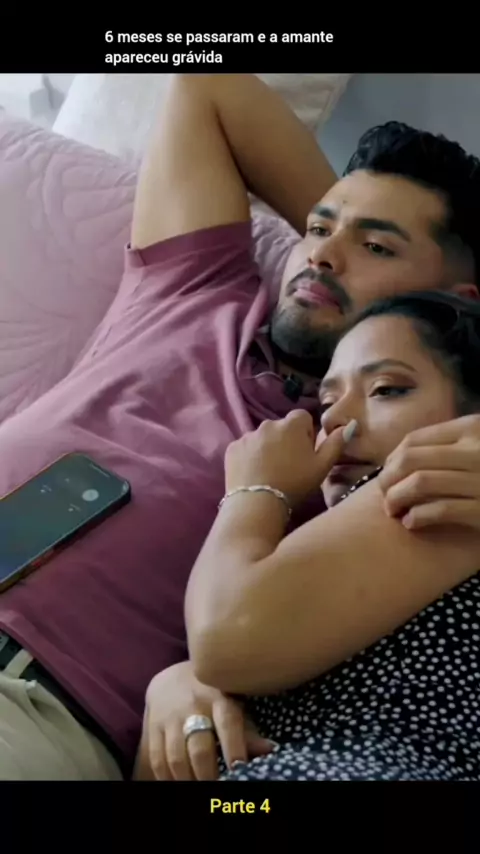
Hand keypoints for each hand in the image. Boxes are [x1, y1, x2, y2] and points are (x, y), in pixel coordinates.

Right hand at [133, 661, 273, 780]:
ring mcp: (170, 717)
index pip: (228, 723)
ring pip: (176, 757)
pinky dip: (166, 777)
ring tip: (197, 789)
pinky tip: (177, 783)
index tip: (238, 768)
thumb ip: (247, 729)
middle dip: (208, 774)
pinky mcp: (152, 726)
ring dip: (187, 780)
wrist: (172, 676)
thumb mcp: (232, 702)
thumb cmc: (212, 694)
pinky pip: (157, 758)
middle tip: (216, 789)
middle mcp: (193, 705)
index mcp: (219, 697)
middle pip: (199, 747)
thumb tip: (270, 749)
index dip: (234, 746)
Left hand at [225, 410, 355, 506]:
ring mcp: (247, 435)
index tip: (306, 454)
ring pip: (262, 438)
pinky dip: (250, 457)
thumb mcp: (322, 466)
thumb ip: (336, 443)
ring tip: (271, 473)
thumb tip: (349, 424)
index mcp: (292, 424)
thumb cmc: (295, 484)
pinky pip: (245, 448)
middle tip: (289, 467)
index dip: (306, 435)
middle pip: (282, 428)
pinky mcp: (232, 448)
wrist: (257, 503)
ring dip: (267, 449)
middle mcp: (268, 423)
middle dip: (286, 441)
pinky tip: (255, 475)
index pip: (303, 418)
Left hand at [379, 414, 479, 530]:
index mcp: (472, 429)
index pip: (414, 440)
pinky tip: (411, 523)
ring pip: (419, 483)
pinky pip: (439, 510)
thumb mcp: (478, 447)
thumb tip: (401, 458)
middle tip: (383, 495)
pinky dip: (418, 517)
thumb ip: (452, 445)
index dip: (392, 459)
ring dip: (396, 499)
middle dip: (387, 479)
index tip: (387, 474)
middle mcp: (476, 451)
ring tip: (393, 511)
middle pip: (410, 460)